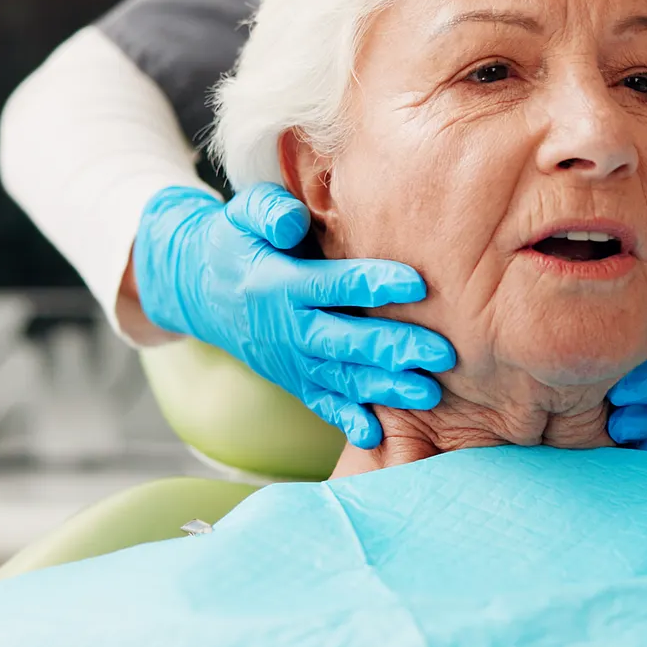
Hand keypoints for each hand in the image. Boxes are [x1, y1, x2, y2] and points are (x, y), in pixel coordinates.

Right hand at [133, 184, 454, 447]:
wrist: (202, 289)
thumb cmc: (240, 241)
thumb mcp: (244, 213)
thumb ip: (269, 210)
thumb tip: (293, 222)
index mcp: (278, 283)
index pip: (331, 285)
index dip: (373, 284)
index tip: (418, 284)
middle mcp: (286, 327)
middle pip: (343, 341)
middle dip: (393, 348)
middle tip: (443, 353)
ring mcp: (290, 360)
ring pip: (340, 378)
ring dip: (384, 389)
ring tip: (429, 393)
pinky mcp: (294, 379)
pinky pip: (320, 403)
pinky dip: (346, 420)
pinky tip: (376, 435)